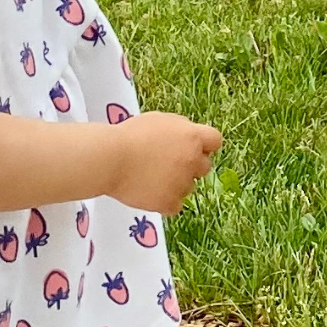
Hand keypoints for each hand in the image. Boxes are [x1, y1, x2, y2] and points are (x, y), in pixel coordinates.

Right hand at [109, 111, 223, 216]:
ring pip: (189, 187)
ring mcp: (182, 183)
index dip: (204, 145)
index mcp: (192, 137)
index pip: (215, 141)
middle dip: (191, 166)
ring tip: (153, 178)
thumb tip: (189, 137)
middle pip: (205, 167)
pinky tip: (151, 193)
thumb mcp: (160, 120)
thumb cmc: (131, 135)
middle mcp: (192, 160)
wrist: (110, 158)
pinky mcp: (168, 202)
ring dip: (177, 184)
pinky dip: (165, 202)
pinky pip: (176, 206)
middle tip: (169, 165)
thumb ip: (181, 128)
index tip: (192, 148)